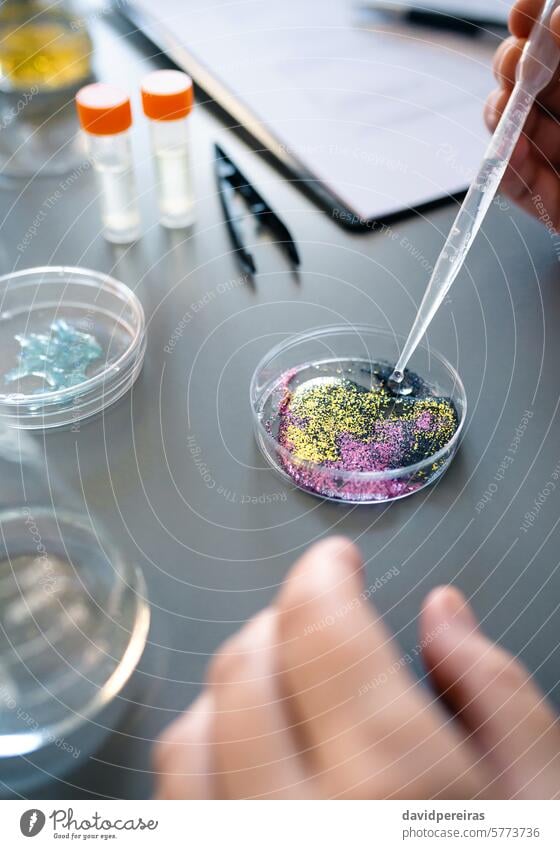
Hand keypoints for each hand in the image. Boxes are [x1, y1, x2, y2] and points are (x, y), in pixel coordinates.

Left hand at [153, 537, 559, 798]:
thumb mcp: (545, 791)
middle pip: (245, 668)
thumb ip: (495, 693)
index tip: (336, 562)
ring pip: (189, 735)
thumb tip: (442, 613)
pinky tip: (246, 754)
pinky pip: (175, 804)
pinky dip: (200, 755)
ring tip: (285, 679)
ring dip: (233, 684)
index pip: (320, 628)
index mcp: (393, 783)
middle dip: (283, 619)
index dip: (322, 574)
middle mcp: (297, 824)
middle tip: (321, 619)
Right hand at [485, 0, 559, 226]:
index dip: (540, 26)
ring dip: (503, 115)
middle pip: (534, 85)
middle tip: (515, 58)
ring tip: (505, 105)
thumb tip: (559, 19)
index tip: (525, 8)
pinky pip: (521, 187)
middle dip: (515, 68)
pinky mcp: (553, 208)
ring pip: (518, 132)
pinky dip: (509, 169)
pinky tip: (511, 150)